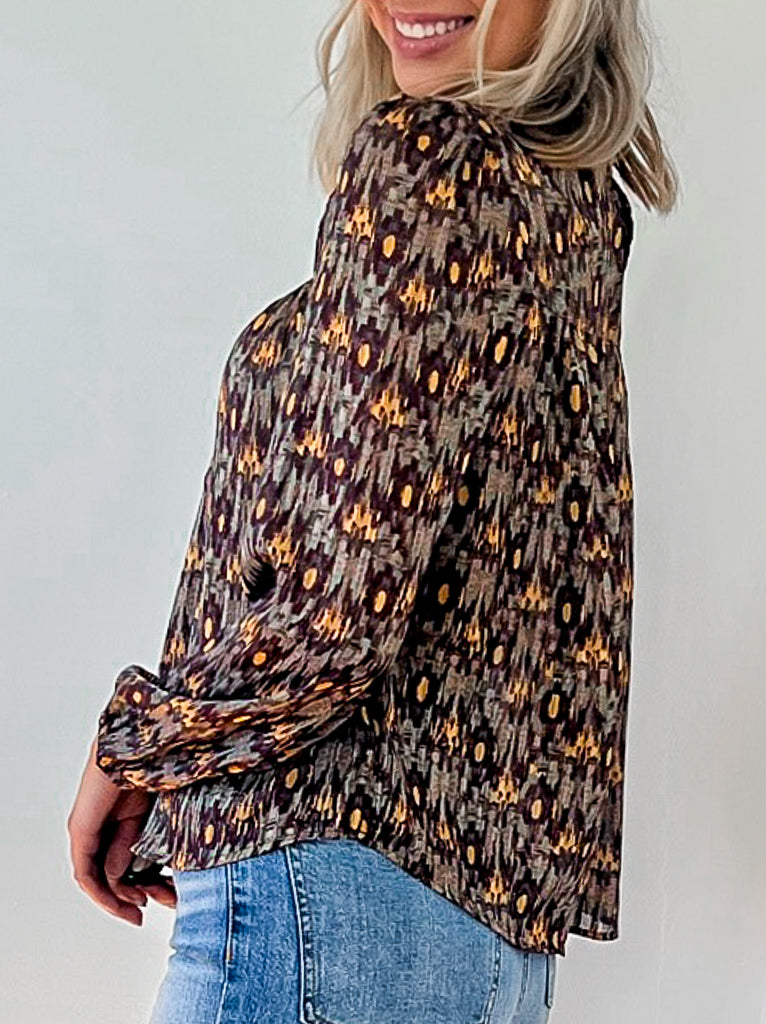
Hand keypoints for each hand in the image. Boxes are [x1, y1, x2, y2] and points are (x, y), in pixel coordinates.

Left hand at [67, 738, 176, 924]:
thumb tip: (130, 875)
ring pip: (96, 879)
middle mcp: (99, 827)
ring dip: (118, 899)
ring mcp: (87, 830)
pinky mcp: (81, 830)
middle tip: (154, 907)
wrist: (143, 742)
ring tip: (140, 911)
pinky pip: (86, 872)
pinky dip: (101, 892)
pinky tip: (120, 902)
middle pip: (110, 874)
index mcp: (120, 819)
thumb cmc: (155, 766)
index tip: (164, 897)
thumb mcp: (153, 817)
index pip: (126, 861)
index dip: (145, 884)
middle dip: (133, 895)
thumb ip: (142, 844)